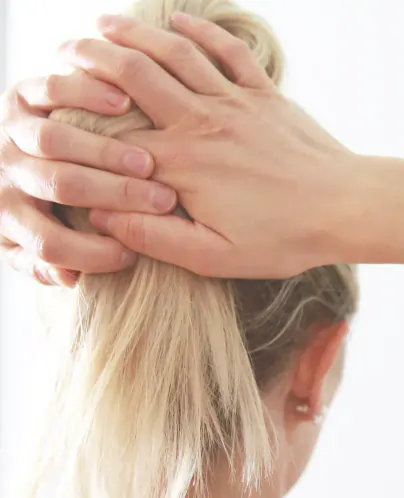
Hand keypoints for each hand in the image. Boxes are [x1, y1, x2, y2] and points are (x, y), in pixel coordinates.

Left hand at [0, 72, 177, 285]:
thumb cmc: (32, 208)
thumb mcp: (26, 246)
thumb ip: (45, 264)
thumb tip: (71, 278)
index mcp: (6, 216)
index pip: (48, 243)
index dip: (91, 254)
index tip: (133, 255)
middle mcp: (5, 172)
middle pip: (60, 185)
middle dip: (117, 194)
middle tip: (163, 202)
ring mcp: (10, 130)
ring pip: (55, 140)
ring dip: (107, 152)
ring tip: (149, 163)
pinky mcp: (20, 95)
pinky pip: (51, 90)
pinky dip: (88, 94)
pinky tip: (125, 103)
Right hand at [79, 12, 366, 278]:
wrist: (347, 208)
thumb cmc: (284, 237)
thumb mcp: (214, 256)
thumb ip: (153, 235)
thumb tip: (102, 214)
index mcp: (182, 165)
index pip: (112, 132)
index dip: (77, 120)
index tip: (53, 113)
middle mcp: (203, 123)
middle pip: (134, 73)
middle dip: (91, 55)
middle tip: (65, 50)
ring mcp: (236, 103)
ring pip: (176, 53)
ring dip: (136, 32)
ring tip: (104, 23)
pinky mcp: (266, 95)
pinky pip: (229, 52)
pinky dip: (202, 32)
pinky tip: (180, 22)